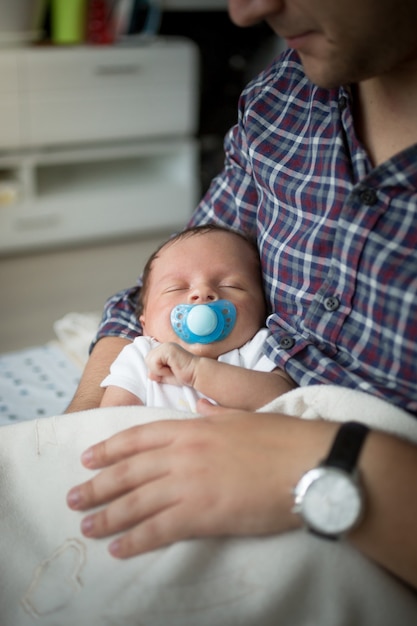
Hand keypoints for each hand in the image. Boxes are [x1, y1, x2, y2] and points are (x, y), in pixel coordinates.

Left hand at [67, 413, 336, 558]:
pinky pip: (159, 530)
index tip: (88, 458)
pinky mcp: (203, 514)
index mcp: (192, 427)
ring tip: (86, 525)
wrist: (308, 462)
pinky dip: (136, 540)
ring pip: (136, 501)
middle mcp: (183, 454)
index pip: (138, 436)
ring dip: (108, 515)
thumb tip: (201, 409)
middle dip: (98, 484)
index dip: (109, 448)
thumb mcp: (241, 416)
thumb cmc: (281, 438)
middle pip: (129, 470)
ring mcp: (190, 484)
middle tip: (74, 496)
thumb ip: (214, 416)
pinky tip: (119, 549)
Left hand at [146, 342, 196, 386]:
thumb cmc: (185, 374)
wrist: (197, 374)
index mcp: (164, 350)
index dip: (157, 369)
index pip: (149, 360)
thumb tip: (149, 374)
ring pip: (149, 360)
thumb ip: (157, 374)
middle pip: (147, 359)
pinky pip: (154, 362)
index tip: (170, 371)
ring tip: (172, 369)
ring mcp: (166, 346)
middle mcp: (164, 345)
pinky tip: (172, 368)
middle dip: (156, 369)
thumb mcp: (167, 376)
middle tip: (170, 371)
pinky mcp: (168, 349)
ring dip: (159, 370)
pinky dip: (161, 370)